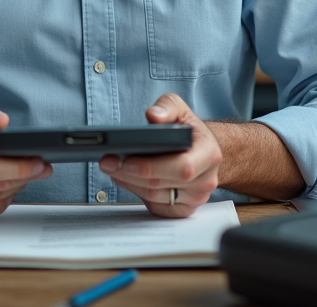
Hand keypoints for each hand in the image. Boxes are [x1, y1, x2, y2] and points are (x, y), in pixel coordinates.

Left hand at [99, 94, 221, 217]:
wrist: (204, 151)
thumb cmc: (190, 131)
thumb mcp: (181, 110)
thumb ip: (167, 106)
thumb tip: (153, 116)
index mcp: (209, 155)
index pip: (181, 168)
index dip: (149, 166)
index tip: (124, 157)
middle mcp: (205, 180)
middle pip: (160, 184)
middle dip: (129, 173)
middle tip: (107, 162)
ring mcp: (195, 198)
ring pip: (154, 197)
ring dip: (128, 183)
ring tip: (112, 167)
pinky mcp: (183, 209)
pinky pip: (155, 207)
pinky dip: (137, 192)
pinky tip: (126, 178)